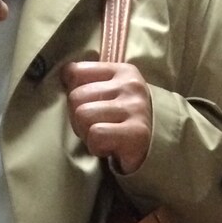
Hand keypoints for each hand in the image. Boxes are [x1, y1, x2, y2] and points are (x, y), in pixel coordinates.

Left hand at [61, 60, 152, 174]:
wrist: (157, 151)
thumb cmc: (124, 123)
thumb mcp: (109, 95)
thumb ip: (87, 82)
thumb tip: (63, 76)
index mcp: (121, 71)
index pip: (74, 72)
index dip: (73, 95)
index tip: (88, 108)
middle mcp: (130, 85)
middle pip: (75, 98)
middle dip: (78, 119)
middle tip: (96, 128)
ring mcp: (135, 108)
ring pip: (83, 116)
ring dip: (87, 134)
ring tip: (103, 138)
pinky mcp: (136, 133)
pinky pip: (95, 135)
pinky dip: (96, 147)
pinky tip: (109, 148)